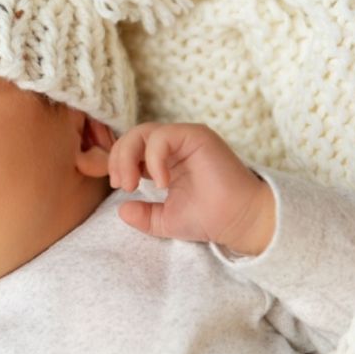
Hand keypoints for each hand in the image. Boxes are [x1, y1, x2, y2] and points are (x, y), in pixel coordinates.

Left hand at [107, 123, 275, 255]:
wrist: (237, 221)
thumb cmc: (207, 218)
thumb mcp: (164, 220)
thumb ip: (142, 215)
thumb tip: (121, 210)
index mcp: (164, 160)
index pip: (130, 148)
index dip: (117, 163)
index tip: (119, 186)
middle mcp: (174, 146)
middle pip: (132, 136)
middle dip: (118, 158)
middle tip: (122, 185)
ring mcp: (185, 139)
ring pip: (144, 132)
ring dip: (129, 157)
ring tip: (132, 184)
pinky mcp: (197, 136)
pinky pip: (163, 137)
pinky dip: (153, 158)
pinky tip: (161, 182)